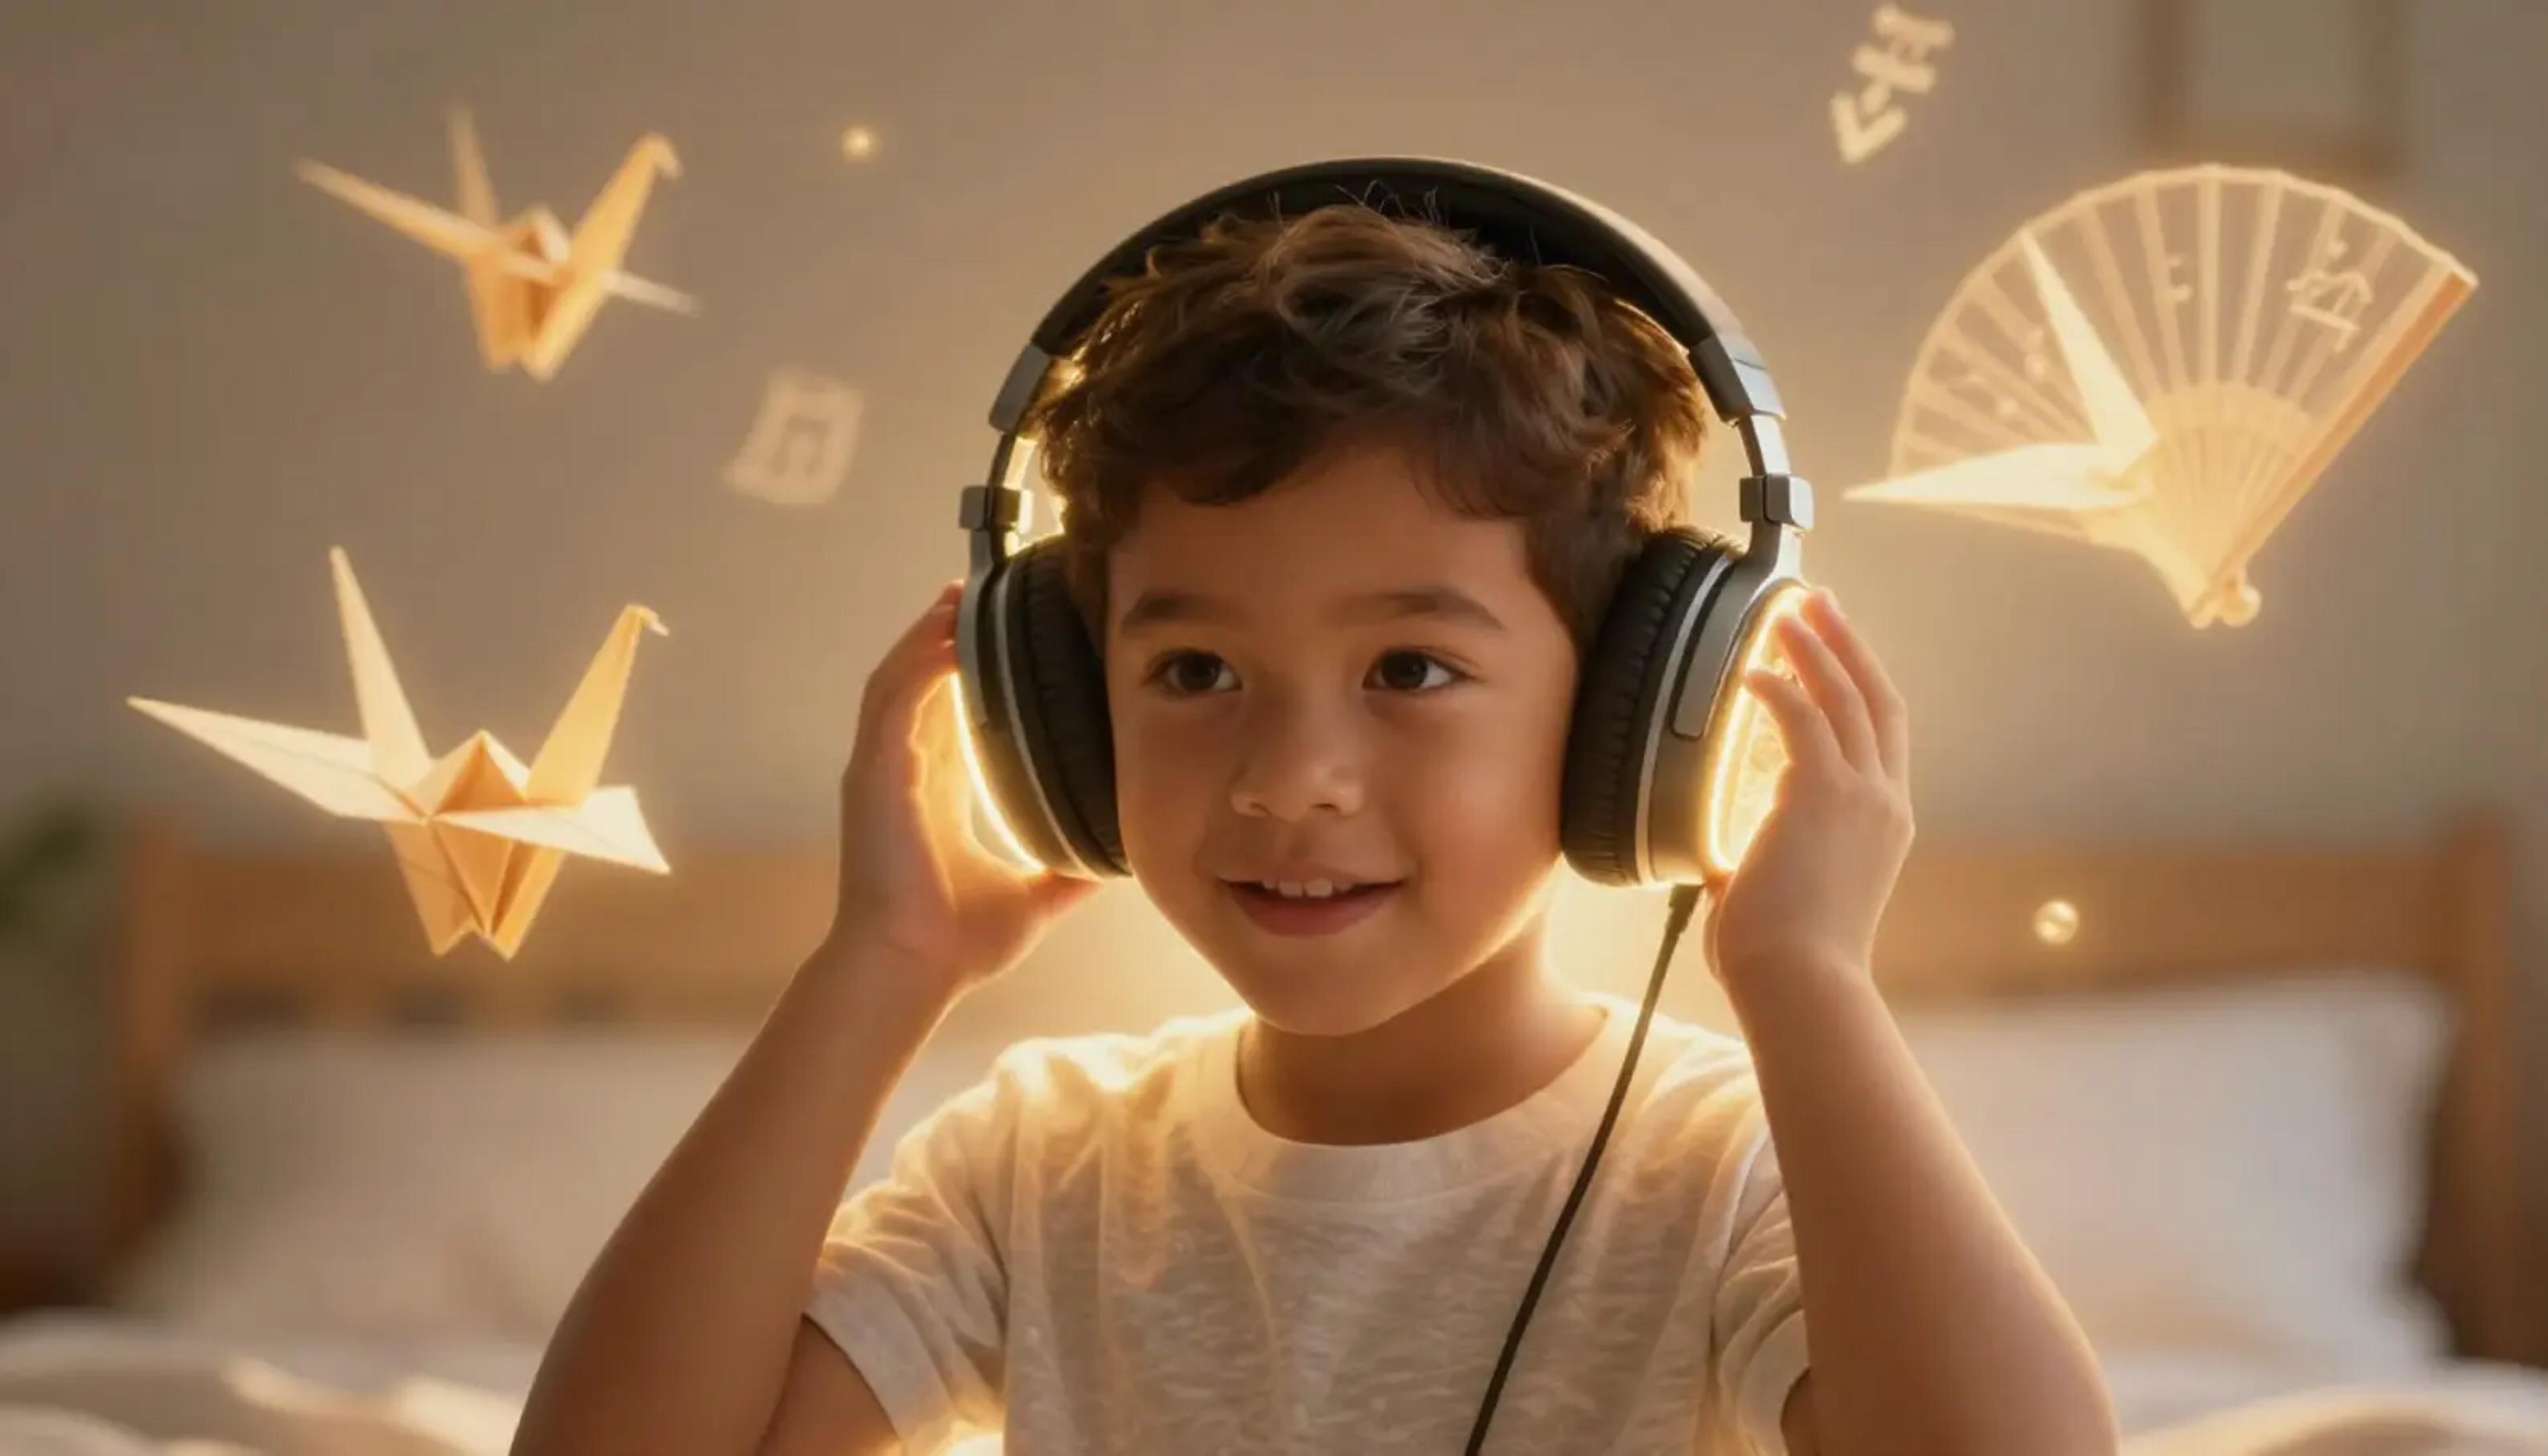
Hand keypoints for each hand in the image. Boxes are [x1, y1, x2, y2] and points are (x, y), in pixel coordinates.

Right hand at [820, 581, 1100, 1000]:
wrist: (911, 972)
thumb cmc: (957, 944)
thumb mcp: (1034, 896)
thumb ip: (1071, 872)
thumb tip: (1123, 860)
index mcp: (934, 795)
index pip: (947, 711)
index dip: (968, 669)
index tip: (1004, 635)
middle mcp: (903, 773)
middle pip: (919, 681)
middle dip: (946, 634)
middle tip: (984, 591)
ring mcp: (881, 771)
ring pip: (900, 678)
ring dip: (928, 635)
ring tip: (961, 596)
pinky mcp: (872, 775)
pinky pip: (891, 700)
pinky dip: (916, 662)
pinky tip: (947, 635)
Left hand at [1704, 587, 1914, 987]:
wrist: (1799, 983)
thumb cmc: (1784, 961)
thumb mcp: (1785, 899)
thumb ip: (1761, 870)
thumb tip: (1721, 867)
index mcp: (1884, 826)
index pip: (1880, 739)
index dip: (1859, 687)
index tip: (1834, 652)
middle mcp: (1885, 803)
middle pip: (1878, 701)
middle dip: (1848, 646)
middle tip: (1820, 604)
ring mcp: (1862, 797)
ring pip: (1846, 698)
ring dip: (1814, 650)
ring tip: (1784, 612)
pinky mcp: (1824, 795)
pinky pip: (1803, 720)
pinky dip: (1777, 689)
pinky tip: (1748, 672)